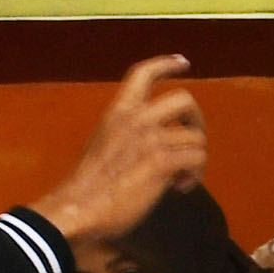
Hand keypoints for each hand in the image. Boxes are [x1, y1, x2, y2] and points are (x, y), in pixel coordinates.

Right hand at [31, 56, 205, 245]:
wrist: (77, 210)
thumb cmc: (87, 187)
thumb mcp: (102, 146)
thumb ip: (126, 138)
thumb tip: (156, 148)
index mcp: (117, 113)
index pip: (142, 74)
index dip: (166, 64)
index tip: (183, 62)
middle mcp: (135, 119)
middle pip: (184, 99)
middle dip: (196, 120)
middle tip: (191, 142)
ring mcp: (149, 139)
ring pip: (196, 137)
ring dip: (195, 158)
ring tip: (181, 178)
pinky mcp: (161, 162)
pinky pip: (197, 158)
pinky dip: (194, 175)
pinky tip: (180, 187)